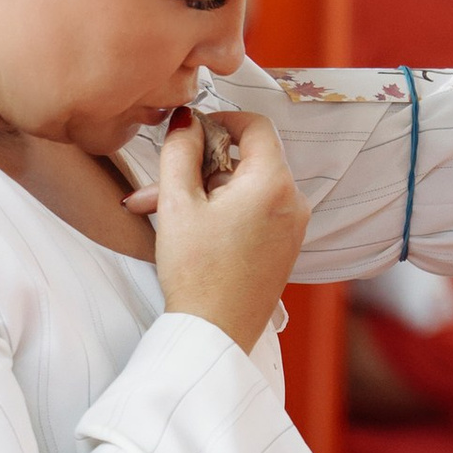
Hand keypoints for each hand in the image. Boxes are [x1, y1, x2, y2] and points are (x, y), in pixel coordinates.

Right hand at [129, 106, 307, 353]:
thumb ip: (180, 151)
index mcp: (273, 183)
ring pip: (245, 189)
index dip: (221, 120)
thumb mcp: (178, 202)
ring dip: (204, 192)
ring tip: (159, 210)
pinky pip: (254, 213)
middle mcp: (293, 202)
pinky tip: (186, 228)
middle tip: (160, 183)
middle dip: (200, 167)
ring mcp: (293, 227)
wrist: (215, 333)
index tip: (191, 132)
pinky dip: (222, 213)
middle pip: (247, 160)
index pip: (256, 125)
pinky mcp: (284, 247)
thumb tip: (186, 120)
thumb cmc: (197, 272)